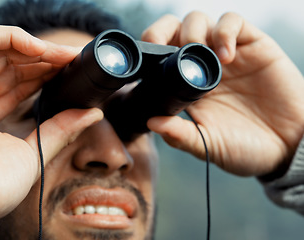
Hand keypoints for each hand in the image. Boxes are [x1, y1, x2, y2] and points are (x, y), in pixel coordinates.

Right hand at [0, 24, 102, 217]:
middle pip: (10, 66)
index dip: (44, 75)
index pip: (16, 86)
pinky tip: (43, 50)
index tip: (71, 72)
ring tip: (66, 56)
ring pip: (0, 49)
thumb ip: (61, 128)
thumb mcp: (34, 152)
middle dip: (45, 60)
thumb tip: (93, 113)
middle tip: (73, 60)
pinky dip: (15, 37)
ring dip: (37, 49)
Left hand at [142, 12, 303, 176]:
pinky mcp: (252, 46)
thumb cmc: (245, 148)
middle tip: (160, 47)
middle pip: (174, 30)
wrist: (288, 148)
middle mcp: (202, 66)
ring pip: (199, 20)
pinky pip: (233, 22)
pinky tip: (226, 56)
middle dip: (161, 31)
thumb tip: (151, 122)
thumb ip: (180, 135)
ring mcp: (225, 55)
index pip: (160, 56)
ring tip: (198, 53)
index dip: (149, 51)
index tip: (141, 60)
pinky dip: (225, 32)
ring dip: (192, 31)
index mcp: (185, 86)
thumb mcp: (208, 145)